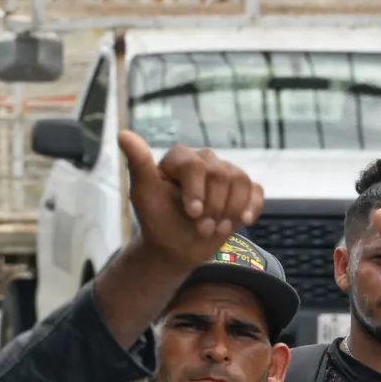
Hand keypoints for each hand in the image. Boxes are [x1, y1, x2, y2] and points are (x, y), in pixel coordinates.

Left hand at [119, 131, 261, 269]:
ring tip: (214, 229)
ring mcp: (225, 174)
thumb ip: (138, 164)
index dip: (196, 191)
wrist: (175, 247)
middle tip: (200, 227)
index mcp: (179, 158)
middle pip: (221, 175)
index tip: (193, 214)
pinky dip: (251, 207)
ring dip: (229, 211)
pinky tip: (242, 221)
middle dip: (213, 206)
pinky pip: (256, 190)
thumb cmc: (157, 219)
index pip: (195, 165)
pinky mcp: (242, 190)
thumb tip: (123, 134)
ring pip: (241, 182)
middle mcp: (204, 160)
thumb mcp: (144, 194)